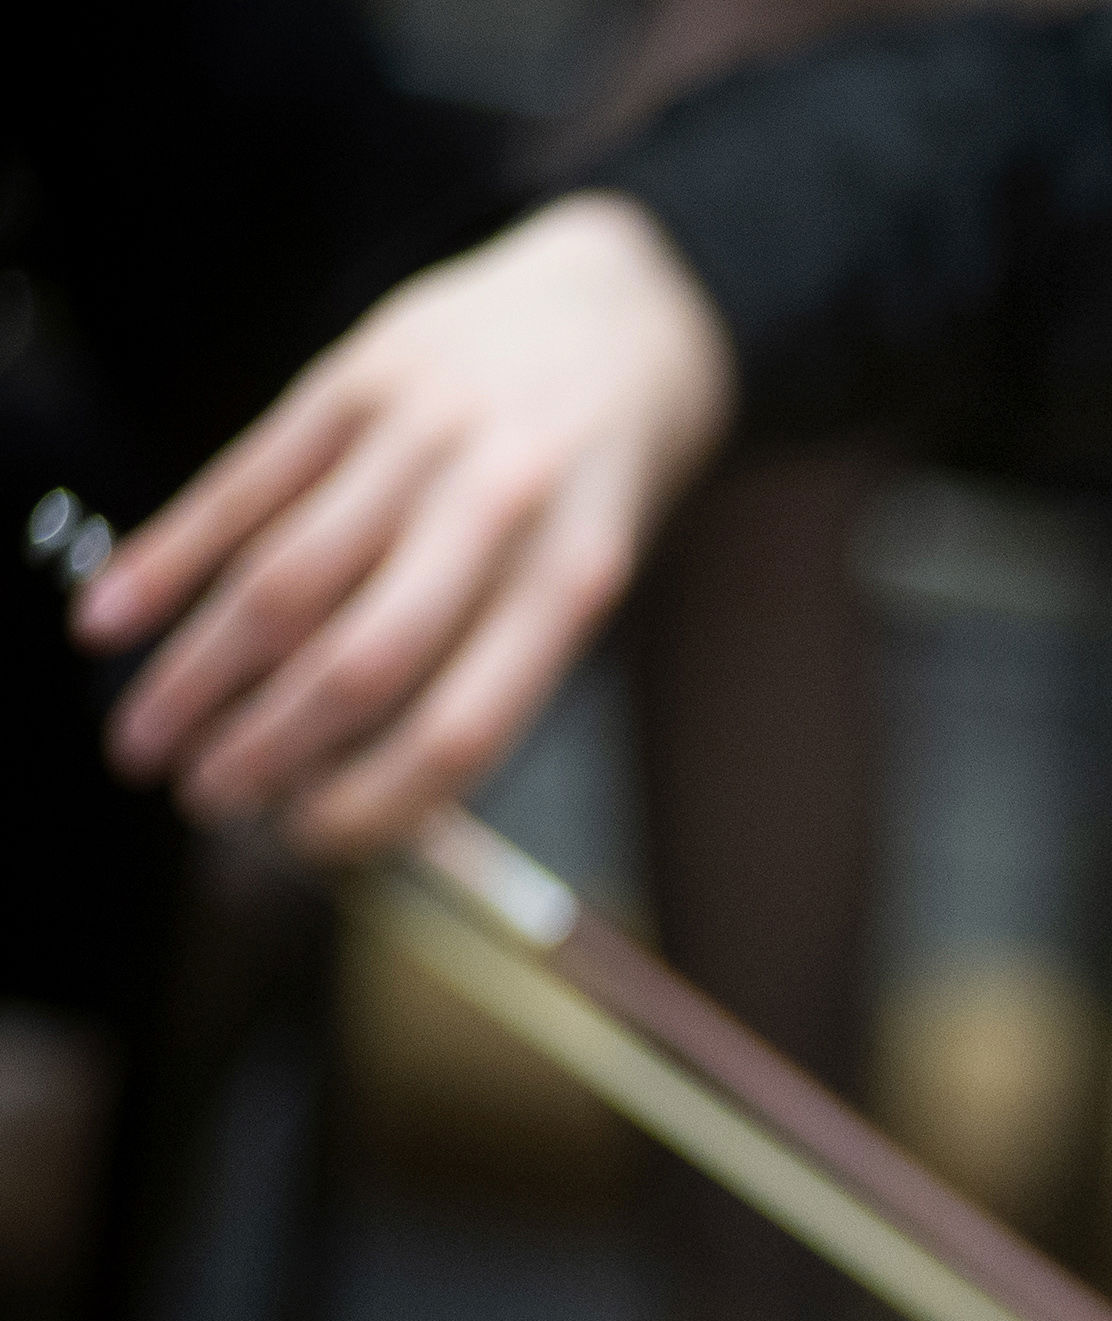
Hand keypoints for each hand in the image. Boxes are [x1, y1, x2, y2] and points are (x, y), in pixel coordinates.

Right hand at [72, 191, 734, 859]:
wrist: (623, 309)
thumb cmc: (599, 481)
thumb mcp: (590, 580)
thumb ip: (495, 668)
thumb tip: (375, 790)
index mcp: (574, 582)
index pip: (464, 726)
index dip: (374, 802)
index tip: (310, 842)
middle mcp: (497, 510)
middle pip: (357, 663)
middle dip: (265, 749)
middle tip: (206, 803)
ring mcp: (419, 439)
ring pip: (282, 582)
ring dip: (198, 675)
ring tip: (146, 742)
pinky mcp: (349, 379)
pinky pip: (241, 484)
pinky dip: (166, 561)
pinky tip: (111, 620)